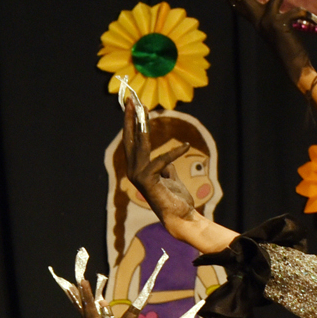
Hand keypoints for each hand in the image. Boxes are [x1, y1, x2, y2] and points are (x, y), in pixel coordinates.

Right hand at [118, 91, 202, 230]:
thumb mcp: (169, 177)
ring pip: (140, 145)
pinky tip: (186, 146)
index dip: (132, 123)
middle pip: (130, 139)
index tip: (134, 106)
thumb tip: (166, 159)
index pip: (132, 142)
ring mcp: (138, 176)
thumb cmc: (176, 199)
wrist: (181, 217)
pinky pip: (162, 161)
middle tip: (132, 100)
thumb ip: (165, 166)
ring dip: (143, 125)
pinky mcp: (148, 181)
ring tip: (146, 109)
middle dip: (131, 118)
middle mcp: (133, 171)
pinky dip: (175, 153)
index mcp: (137, 169)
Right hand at [202, 0, 316, 91]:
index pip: (234, 3)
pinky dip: (308, 16)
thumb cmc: (289, 50)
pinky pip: (297, 11)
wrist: (295, 68)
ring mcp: (267, 21)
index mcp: (255, 21)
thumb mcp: (276, 30)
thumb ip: (270, 17)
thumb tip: (275, 0)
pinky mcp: (279, 24)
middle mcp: (257, 20)